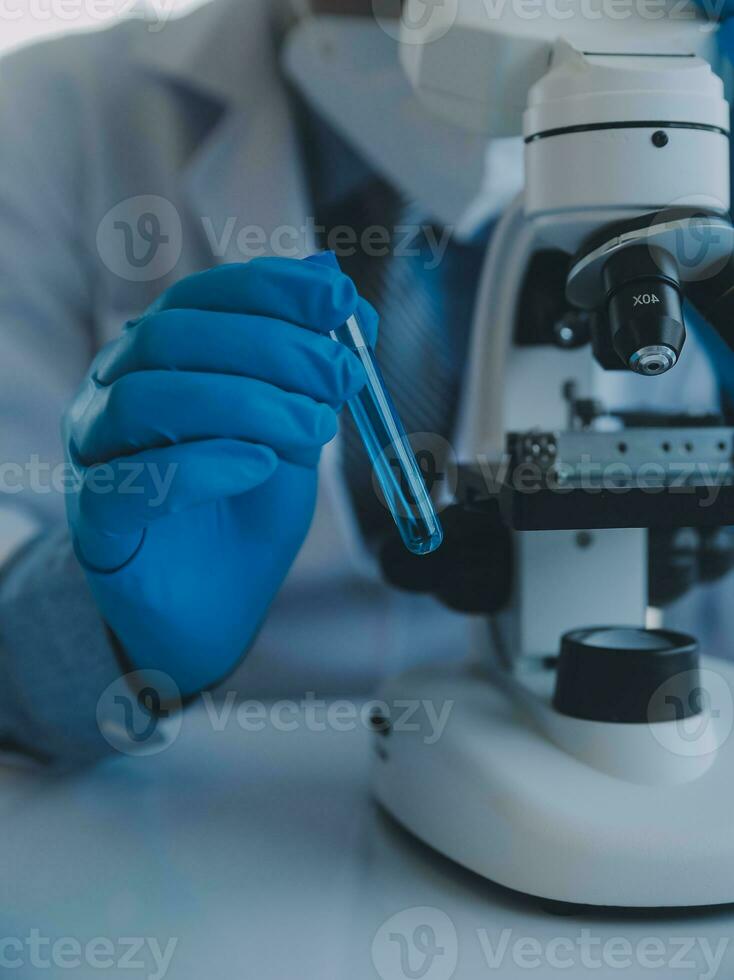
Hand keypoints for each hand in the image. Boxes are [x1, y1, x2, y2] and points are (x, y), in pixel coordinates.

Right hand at [63, 256, 375, 695]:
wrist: (214, 607)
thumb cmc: (248, 509)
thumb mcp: (295, 432)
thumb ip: (308, 368)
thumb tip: (335, 281)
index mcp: (163, 358)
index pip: (204, 296)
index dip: (273, 289)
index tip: (341, 301)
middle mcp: (116, 388)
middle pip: (173, 335)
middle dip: (271, 347)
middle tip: (340, 376)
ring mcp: (98, 451)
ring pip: (147, 396)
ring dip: (244, 403)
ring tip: (313, 430)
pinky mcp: (96, 517)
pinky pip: (132, 480)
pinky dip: (202, 464)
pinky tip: (258, 466)